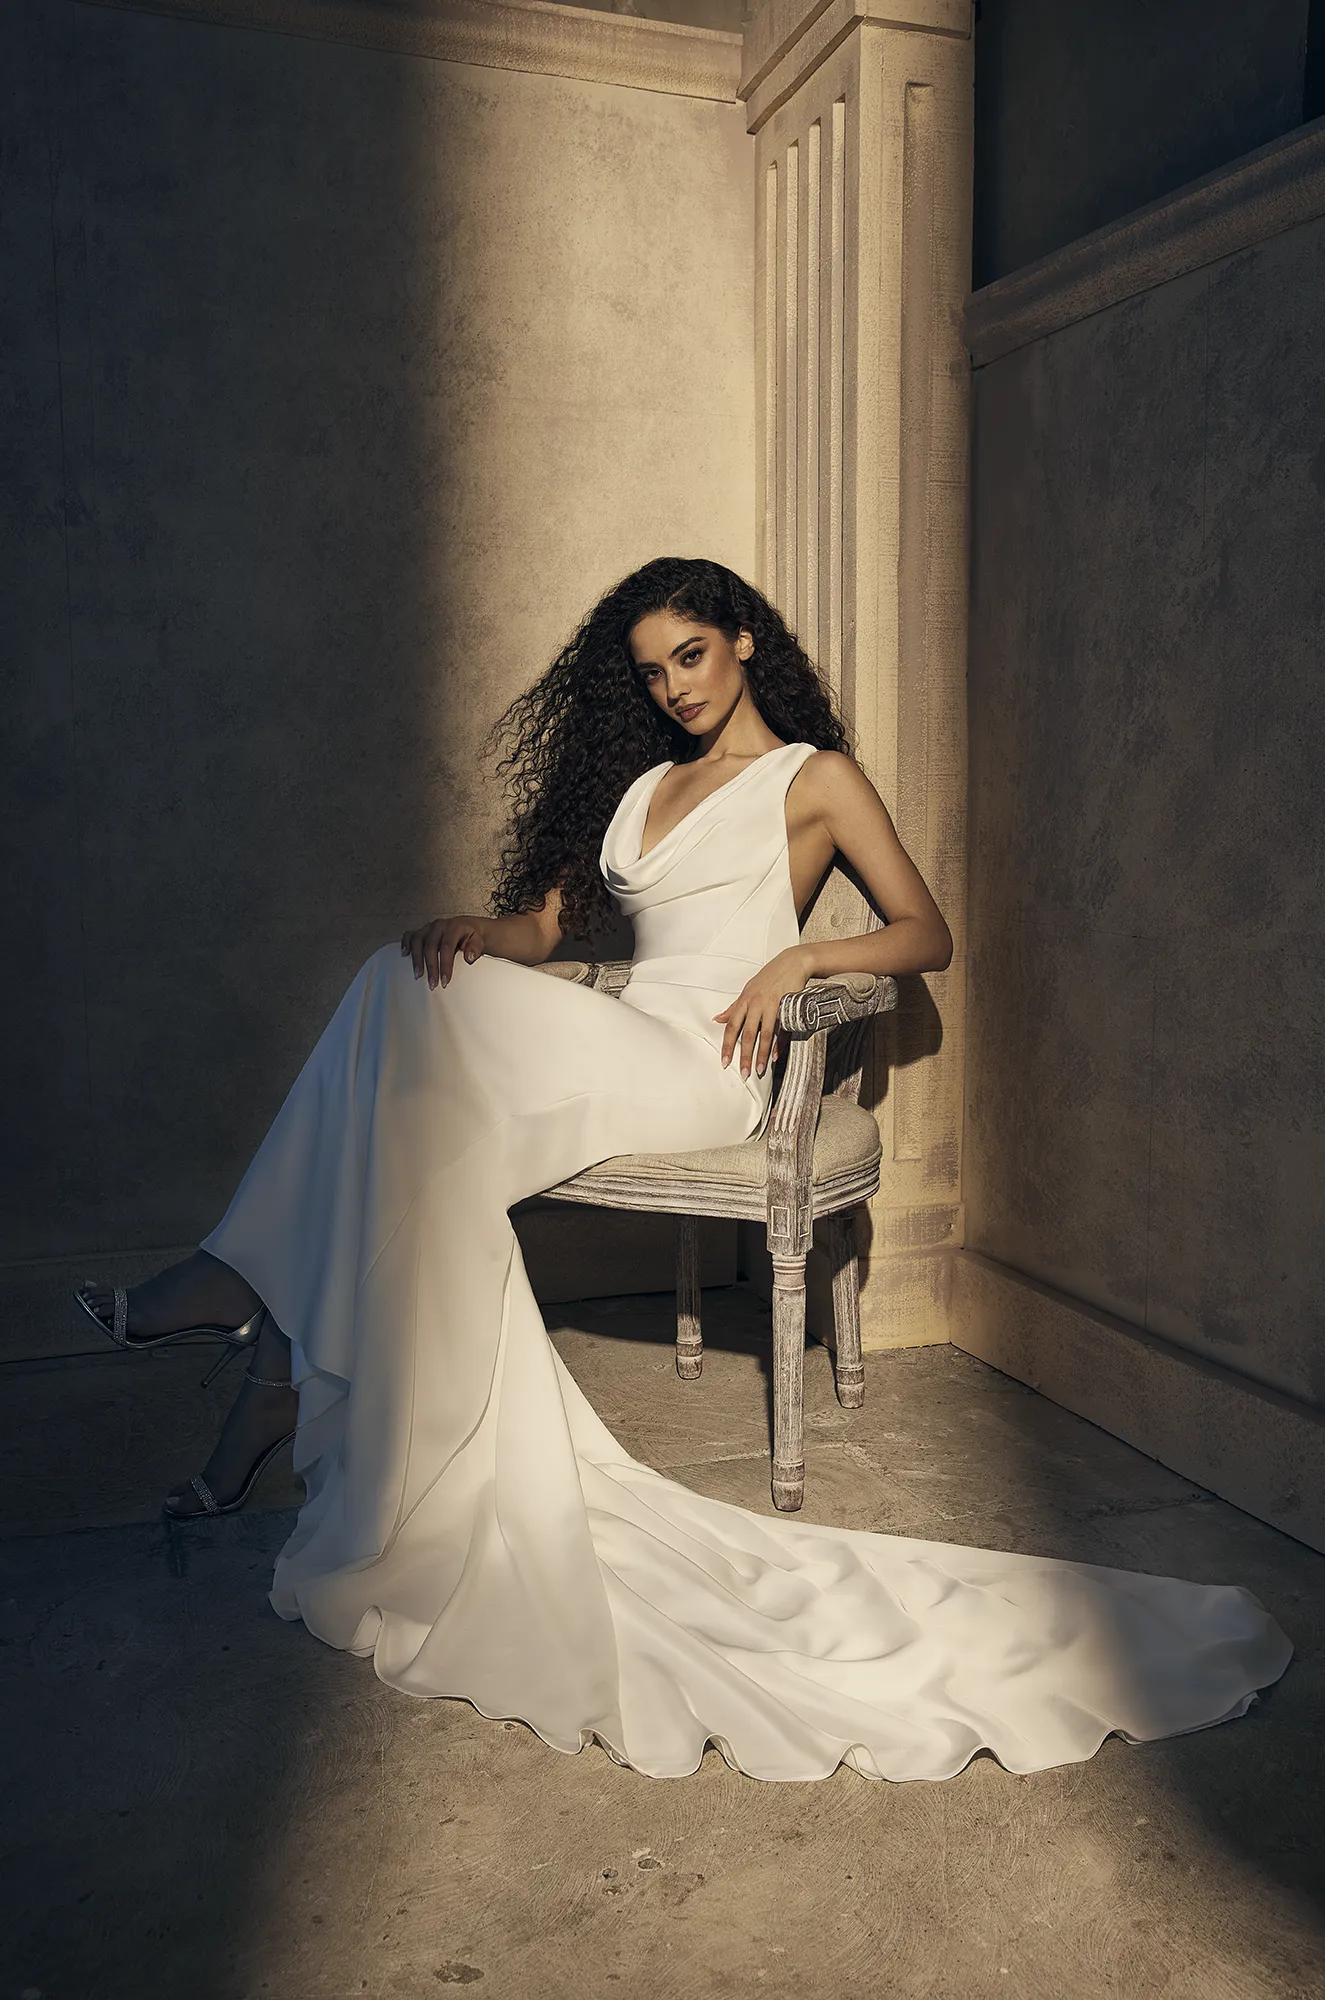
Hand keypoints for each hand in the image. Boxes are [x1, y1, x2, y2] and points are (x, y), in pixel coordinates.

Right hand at [401, 915, 487, 989]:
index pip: (447, 947)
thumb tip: (469, 957)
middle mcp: (439, 925)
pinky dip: (405, 943)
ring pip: (418, 940)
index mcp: (454, 927)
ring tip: (418, 974)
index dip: (445, 965)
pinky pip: (410, 935)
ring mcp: (429, 927)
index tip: (445, 980)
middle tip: (432, 983)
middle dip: (431, 966)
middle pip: (430, 945)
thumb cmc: (472, 936)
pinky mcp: (423, 931)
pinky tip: (405, 954)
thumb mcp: (479, 941)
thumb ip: (475, 949)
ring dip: (416, 959)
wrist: (469, 928)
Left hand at [713, 947, 810, 1078]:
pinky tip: (775, 1056)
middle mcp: (757, 1004)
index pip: (732, 1026)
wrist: (792, 963)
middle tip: (743, 1073)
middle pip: (748, 1034)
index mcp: (744, 1001)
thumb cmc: (768, 978)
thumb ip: (734, 1007)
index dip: (727, 1045)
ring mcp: (773, 1005)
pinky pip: (783, 1030)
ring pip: (766, 1034)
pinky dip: (779, 1044)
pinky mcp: (787, 1007)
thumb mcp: (748, 990)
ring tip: (759, 1069)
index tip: (725, 1062)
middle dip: (745, 1056)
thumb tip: (717, 1019)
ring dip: (762, 1054)